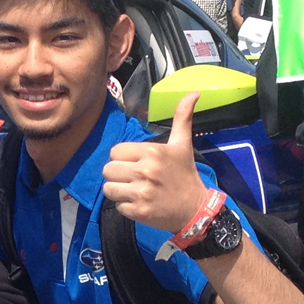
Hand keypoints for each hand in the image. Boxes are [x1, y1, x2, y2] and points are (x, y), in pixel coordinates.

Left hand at [102, 91, 211, 233]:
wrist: (196, 210)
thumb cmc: (186, 175)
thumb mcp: (183, 144)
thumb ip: (182, 117)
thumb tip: (193, 92)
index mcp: (152, 152)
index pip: (115, 151)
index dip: (123, 158)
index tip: (136, 163)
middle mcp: (145, 171)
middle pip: (108, 170)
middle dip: (118, 174)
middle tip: (134, 178)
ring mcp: (141, 193)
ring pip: (108, 188)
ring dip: (119, 191)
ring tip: (134, 191)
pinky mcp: (139, 212)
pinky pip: (117, 206)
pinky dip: (126, 207)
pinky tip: (140, 204)